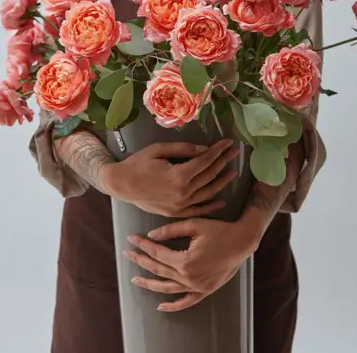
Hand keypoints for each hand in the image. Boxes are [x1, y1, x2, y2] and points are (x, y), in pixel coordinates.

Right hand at [100, 139, 238, 216]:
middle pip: (209, 175)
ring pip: (208, 193)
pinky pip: (198, 210)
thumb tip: (205, 149)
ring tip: (232, 172)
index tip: (228, 143)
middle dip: (223, 162)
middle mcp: (182, 193)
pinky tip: (221, 200)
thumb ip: (183, 149)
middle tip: (234, 152)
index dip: (218, 151)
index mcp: (178, 175)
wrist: (122, 184)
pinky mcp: (176, 213)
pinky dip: (211, 205)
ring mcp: (180, 205)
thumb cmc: (138, 164)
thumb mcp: (159, 150)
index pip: (205, 161)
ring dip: (222, 182)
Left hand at [124, 217, 259, 310]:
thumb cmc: (219, 229)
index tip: (132, 238)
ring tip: (135, 279)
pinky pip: (186, 301)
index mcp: (185, 260)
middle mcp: (189, 277)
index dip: (143, 245)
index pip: (157, 253)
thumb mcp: (194, 224)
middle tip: (128, 253)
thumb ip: (171, 230)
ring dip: (150, 284)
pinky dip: (173, 305)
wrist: (242, 240)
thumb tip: (151, 236)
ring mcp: (197, 286)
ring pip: (168, 288)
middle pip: (159, 270)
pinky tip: (160, 306)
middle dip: (141, 260)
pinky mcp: (205, 290)